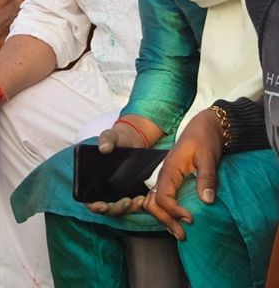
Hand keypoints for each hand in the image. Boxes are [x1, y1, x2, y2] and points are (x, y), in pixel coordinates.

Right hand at [85, 122, 149, 215]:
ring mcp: (119, 193)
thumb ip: (106, 140)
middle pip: (109, 208)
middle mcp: (106, 189)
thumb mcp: (111, 136)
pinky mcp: (132, 192)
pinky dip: (139, 204)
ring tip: (139, 200)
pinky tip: (145, 198)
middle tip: (127, 202)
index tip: (102, 205)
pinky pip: (134, 204)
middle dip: (117, 208)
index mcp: (93, 179)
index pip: (90, 200)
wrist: (133, 141)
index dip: (94, 206)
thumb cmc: (117, 139)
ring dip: (130, 208)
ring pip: (123, 208)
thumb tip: (104, 148)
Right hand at [144, 109, 223, 238]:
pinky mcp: (171, 179)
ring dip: (164, 218)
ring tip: (179, 231)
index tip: (191, 219)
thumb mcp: (207, 157)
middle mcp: (163, 174)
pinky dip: (166, 212)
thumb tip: (206, 201)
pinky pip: (161, 198)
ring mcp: (166, 177)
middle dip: (166, 220)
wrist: (204, 127)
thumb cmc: (204, 139)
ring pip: (154, 202)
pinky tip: (178, 220)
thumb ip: (206, 177)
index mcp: (169, 168)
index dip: (174, 211)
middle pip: (153, 202)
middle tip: (183, 235)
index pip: (162, 197)